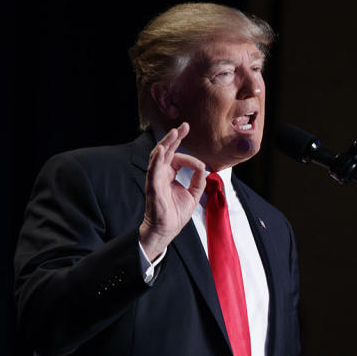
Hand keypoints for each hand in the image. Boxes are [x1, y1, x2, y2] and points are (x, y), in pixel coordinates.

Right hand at [138, 123, 207, 260]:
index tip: (201, 166)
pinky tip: (163, 150)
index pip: (177, 158)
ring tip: (173, 132)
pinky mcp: (153, 187)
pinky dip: (157, 159)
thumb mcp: (193, 194)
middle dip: (175, 137)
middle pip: (166, 151)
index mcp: (169, 174)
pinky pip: (153, 170)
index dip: (190, 158)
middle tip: (184, 125)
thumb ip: (198, 180)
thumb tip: (203, 168)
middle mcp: (160, 174)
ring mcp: (155, 179)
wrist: (167, 229)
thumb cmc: (176, 213)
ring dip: (166, 143)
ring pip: (158, 156)